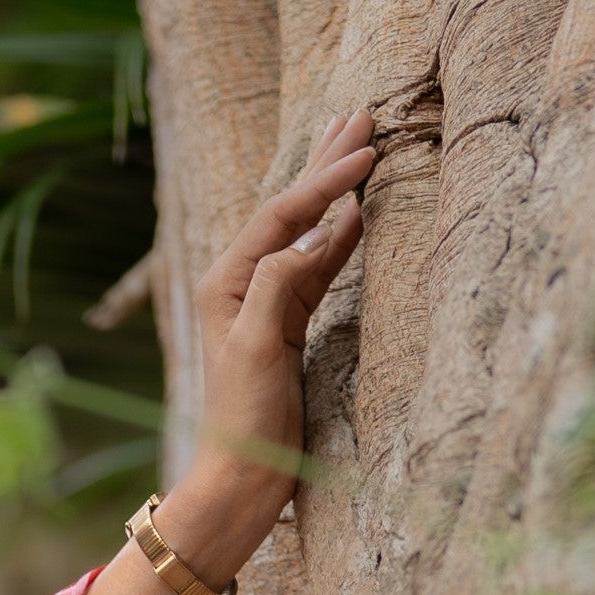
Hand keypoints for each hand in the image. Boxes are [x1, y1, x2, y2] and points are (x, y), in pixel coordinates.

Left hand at [165, 110, 375, 586]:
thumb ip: (284, 281)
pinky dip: (340, 235)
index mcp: (227, 279)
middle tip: (361, 116)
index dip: (324, 179)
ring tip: (361, 148)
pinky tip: (357, 214)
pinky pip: (318, 266)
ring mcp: (267, 302)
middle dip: (325, 163)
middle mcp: (242, 282)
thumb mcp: (258, 345)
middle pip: (290, 208)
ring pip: (307, 231)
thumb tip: (323, 229)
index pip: (283, 213)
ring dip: (334, 190)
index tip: (367, 147)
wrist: (243, 479)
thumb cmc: (244, 419)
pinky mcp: (288, 325)